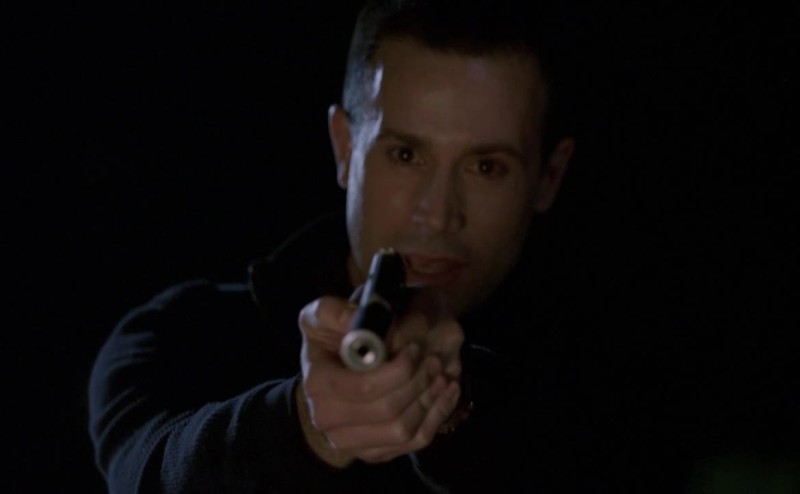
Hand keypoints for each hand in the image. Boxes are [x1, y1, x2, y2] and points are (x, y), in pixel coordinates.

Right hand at [295, 288, 463, 466]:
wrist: (327, 379)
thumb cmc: (330, 341)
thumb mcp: (323, 315)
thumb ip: (336, 313)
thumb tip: (360, 324)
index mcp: (318, 384)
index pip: (365, 387)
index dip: (398, 370)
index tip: (416, 349)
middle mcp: (328, 419)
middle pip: (387, 410)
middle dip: (418, 383)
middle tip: (434, 361)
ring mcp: (349, 441)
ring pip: (402, 430)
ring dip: (430, 401)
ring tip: (442, 375)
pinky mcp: (372, 453)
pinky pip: (412, 443)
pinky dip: (436, 417)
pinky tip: (447, 393)